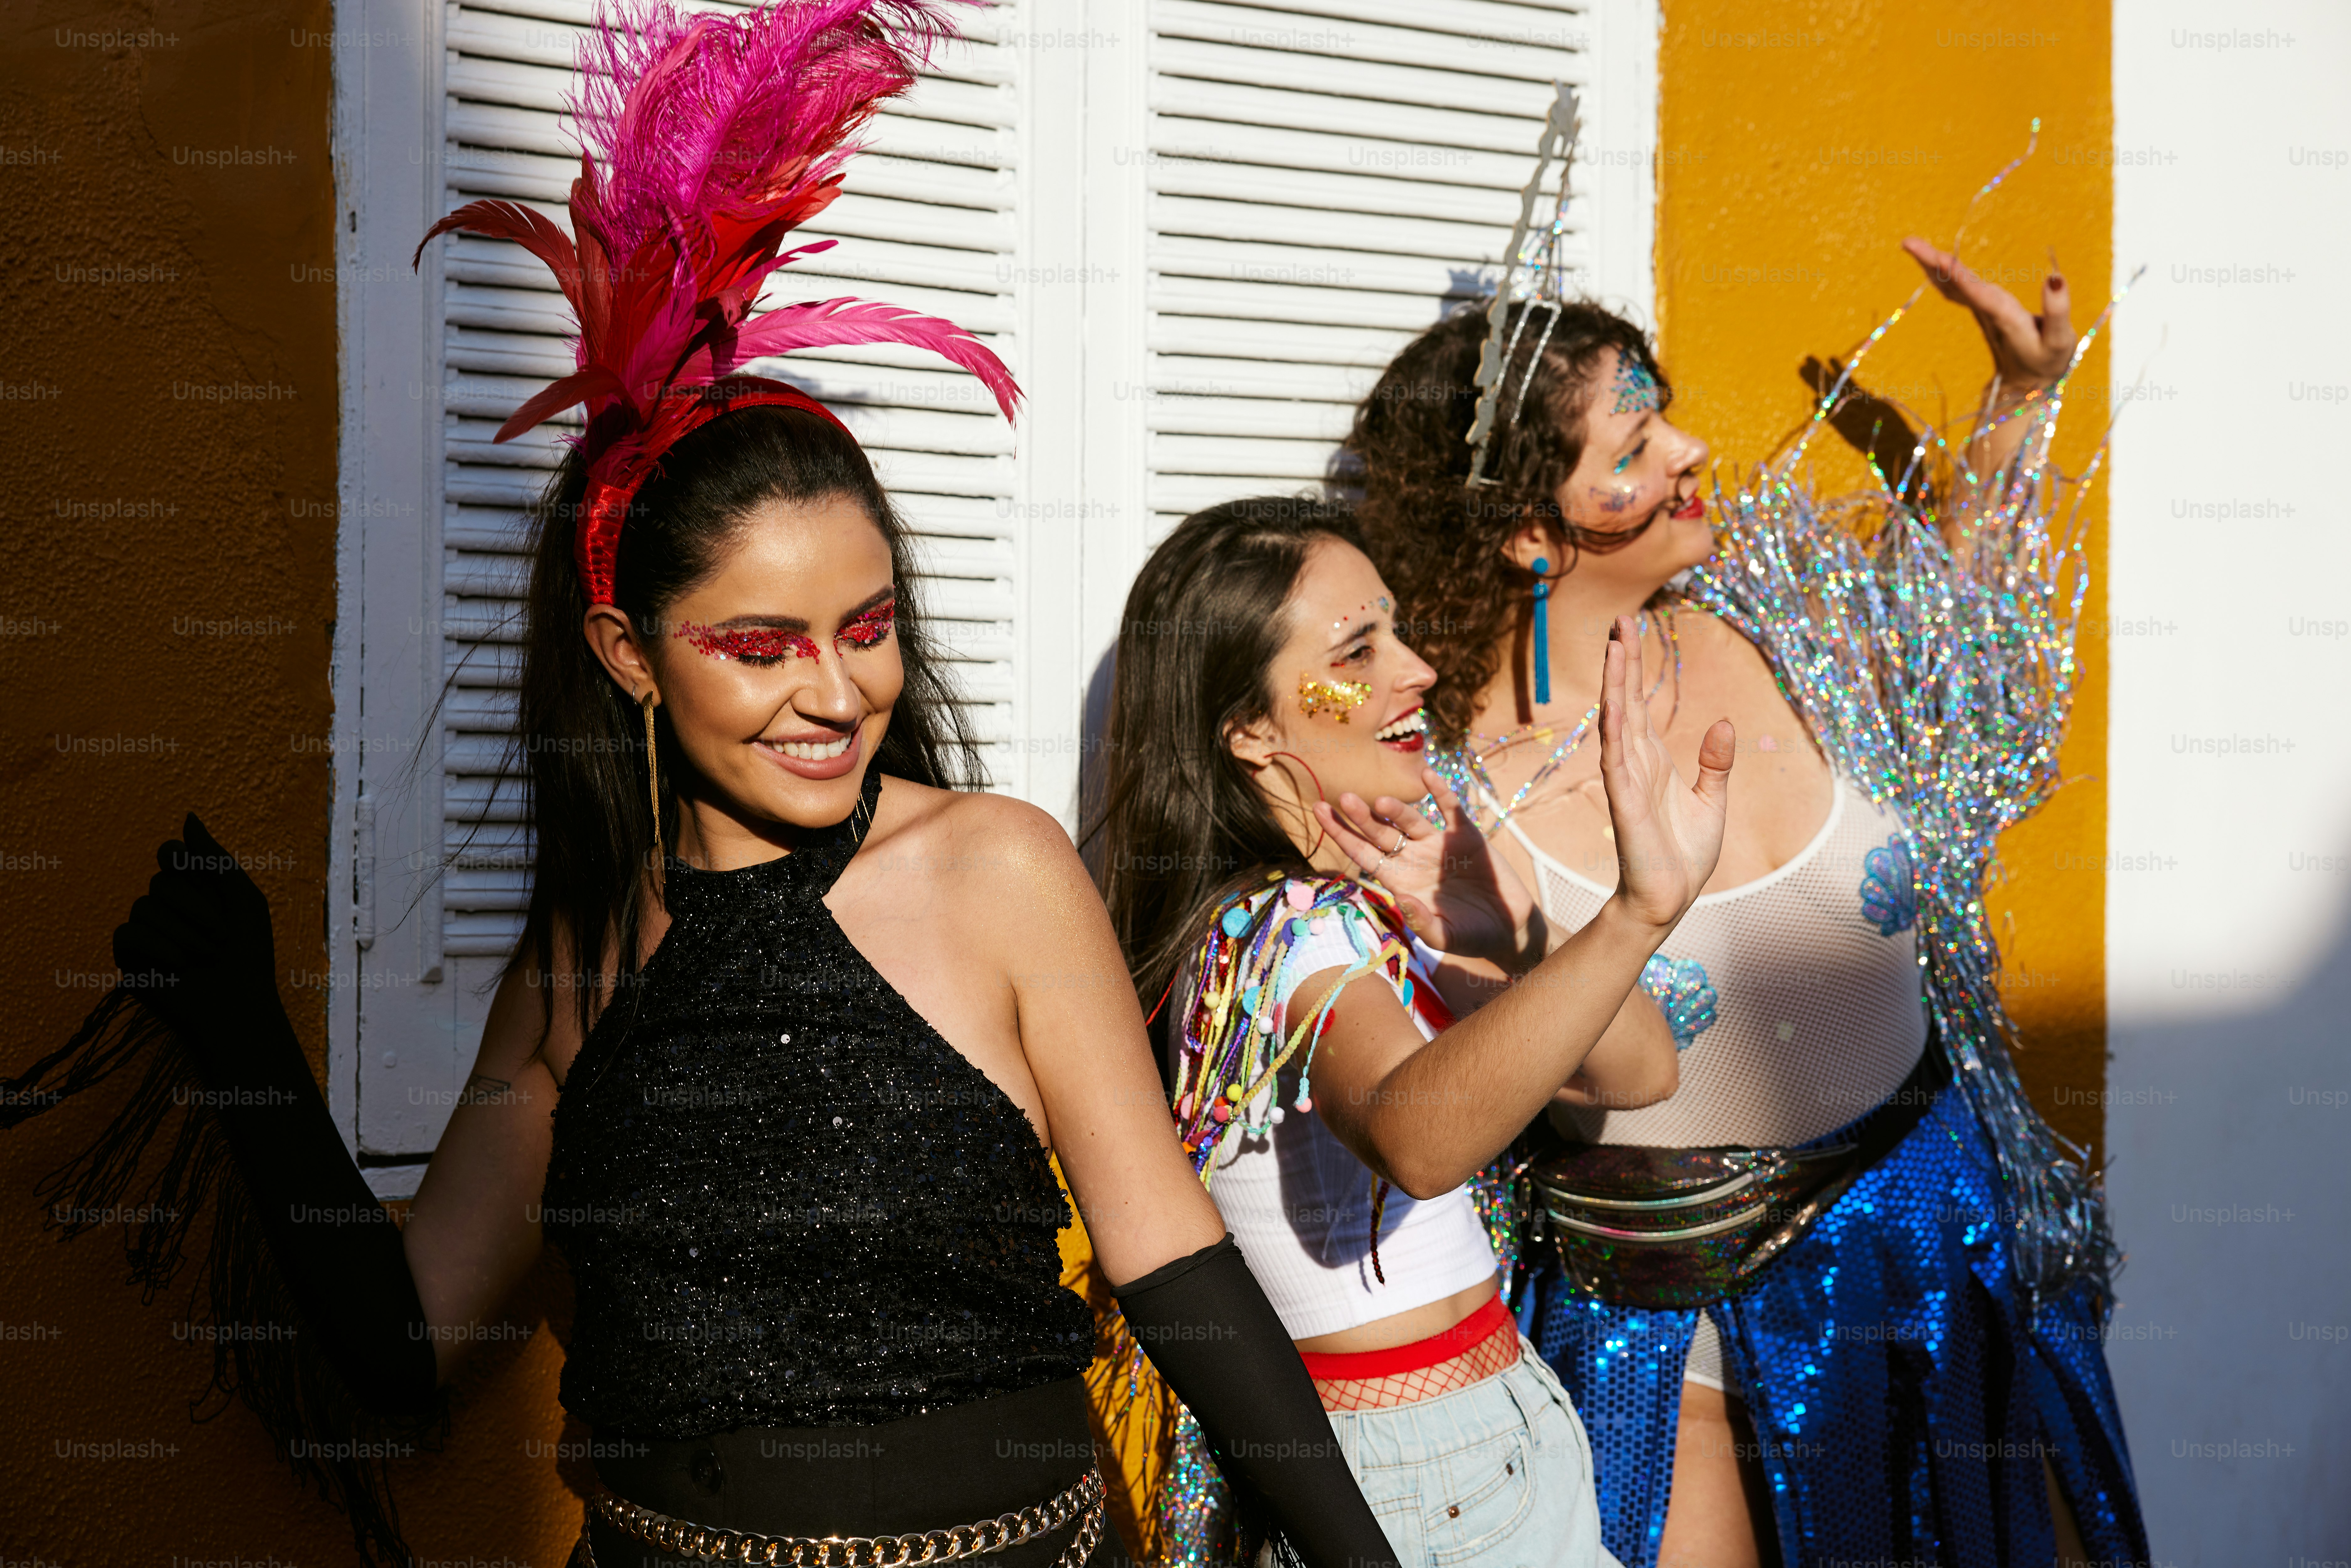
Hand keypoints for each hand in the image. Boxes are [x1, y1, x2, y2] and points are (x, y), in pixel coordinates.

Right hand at [112, 814, 288, 1056]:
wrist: (239, 1005)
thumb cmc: (250, 953)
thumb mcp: (243, 898)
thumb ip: (213, 858)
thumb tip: (188, 818)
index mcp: (195, 889)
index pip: (170, 853)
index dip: (185, 862)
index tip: (209, 882)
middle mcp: (167, 906)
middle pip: (162, 881)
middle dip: (198, 909)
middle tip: (222, 938)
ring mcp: (146, 930)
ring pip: (144, 906)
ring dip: (184, 933)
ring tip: (206, 957)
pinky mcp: (129, 956)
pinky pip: (127, 933)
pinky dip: (158, 947)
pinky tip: (180, 966)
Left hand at [1313, 771, 1538, 966]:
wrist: (1508, 927)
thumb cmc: (1470, 935)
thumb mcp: (1445, 936)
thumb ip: (1423, 922)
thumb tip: (1400, 900)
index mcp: (1399, 880)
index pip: (1363, 853)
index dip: (1341, 834)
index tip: (1318, 812)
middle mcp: (1413, 857)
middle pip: (1380, 832)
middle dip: (1361, 817)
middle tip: (1343, 798)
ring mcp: (1438, 845)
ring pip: (1411, 820)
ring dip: (1397, 809)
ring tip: (1380, 801)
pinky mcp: (1466, 836)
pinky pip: (1451, 809)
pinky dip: (1441, 792)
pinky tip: (1427, 776)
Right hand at [1597, 617, 1731, 929]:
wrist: (1672, 897)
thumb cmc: (1686, 854)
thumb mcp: (1712, 799)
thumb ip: (1715, 762)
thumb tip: (1724, 723)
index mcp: (1653, 761)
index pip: (1639, 704)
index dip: (1634, 668)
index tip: (1631, 630)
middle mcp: (1634, 763)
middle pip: (1625, 700)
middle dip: (1622, 660)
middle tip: (1620, 619)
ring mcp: (1625, 779)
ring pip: (1617, 720)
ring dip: (1614, 683)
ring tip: (1614, 644)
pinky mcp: (1624, 800)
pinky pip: (1615, 757)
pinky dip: (1613, 728)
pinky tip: (1612, 701)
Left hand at [1901, 237, 2075, 390]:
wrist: (2027, 384)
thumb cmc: (2048, 360)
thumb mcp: (2060, 340)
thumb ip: (2058, 310)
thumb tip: (2055, 278)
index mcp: (2004, 317)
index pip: (1978, 294)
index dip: (1959, 277)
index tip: (1941, 259)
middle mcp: (1986, 312)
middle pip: (1954, 285)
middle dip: (1932, 263)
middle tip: (1907, 242)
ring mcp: (1980, 311)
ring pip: (1950, 285)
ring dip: (1931, 264)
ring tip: (1910, 244)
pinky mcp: (1982, 309)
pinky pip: (1956, 288)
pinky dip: (1943, 272)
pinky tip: (1932, 260)